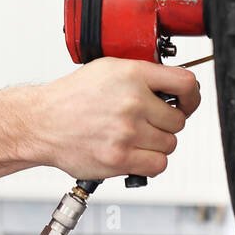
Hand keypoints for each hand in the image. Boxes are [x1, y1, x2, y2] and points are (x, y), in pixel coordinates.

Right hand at [33, 57, 202, 182]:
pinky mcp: (121, 157)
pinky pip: (158, 164)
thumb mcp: (107, 69)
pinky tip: (134, 152)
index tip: (187, 102)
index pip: (186, 83)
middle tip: (145, 122)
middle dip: (166, 123)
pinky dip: (150, 162)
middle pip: (179, 119)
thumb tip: (173, 87)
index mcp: (132, 74)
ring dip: (157, 143)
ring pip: (169, 143)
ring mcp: (127, 131)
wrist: (42, 123)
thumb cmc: (71, 98)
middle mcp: (132, 101)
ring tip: (134, 137)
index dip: (192, 96)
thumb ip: (142, 75)